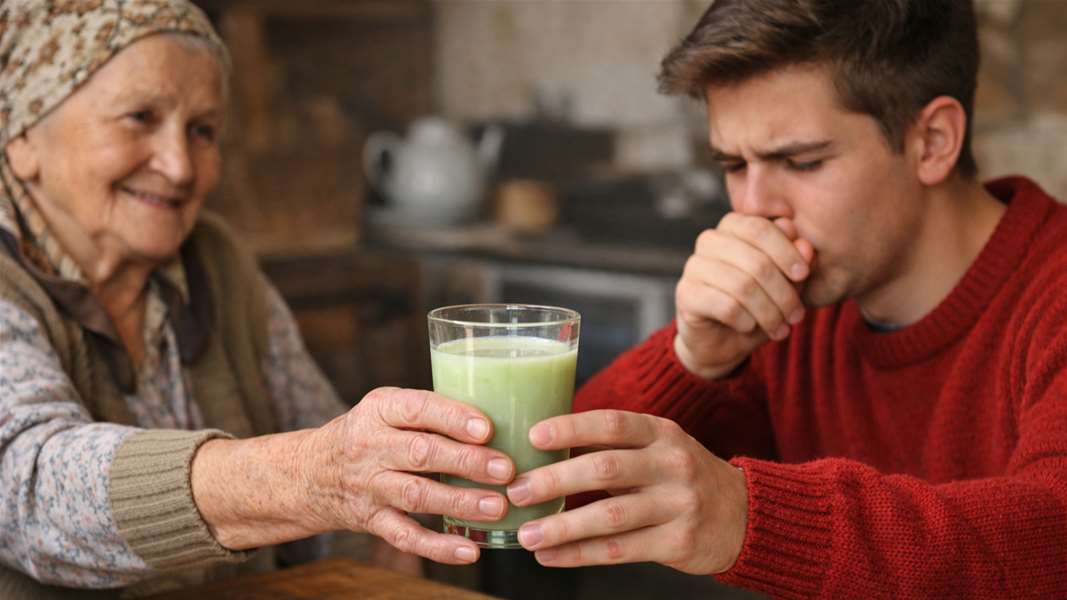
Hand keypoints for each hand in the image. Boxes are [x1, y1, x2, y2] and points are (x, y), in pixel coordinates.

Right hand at [311, 387, 515, 563]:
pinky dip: (438, 547)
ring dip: (460, 503)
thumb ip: (430, 411)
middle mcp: (370, 447)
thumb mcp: (387, 408)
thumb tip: (498, 417)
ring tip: (498, 506)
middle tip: (505, 469)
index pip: (417, 409)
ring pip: (417, 496)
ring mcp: (370, 486)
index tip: (486, 428)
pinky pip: (406, 537)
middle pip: (421, 454)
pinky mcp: (371, 520)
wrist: (309, 473)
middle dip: (466, 461)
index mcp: (379, 409)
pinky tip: (469, 550)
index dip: (452, 418)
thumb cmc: (369, 433)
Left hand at [505, 410, 747, 574]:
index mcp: (661, 433)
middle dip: (555, 480)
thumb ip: (612, 444)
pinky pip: (621, 550)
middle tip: (517, 491)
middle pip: (606, 469)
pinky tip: (551, 556)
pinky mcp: (679, 542)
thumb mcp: (658, 447)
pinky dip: (581, 554)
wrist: (744, 515)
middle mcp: (672, 464)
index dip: (572, 428)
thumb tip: (542, 443)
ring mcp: (678, 505)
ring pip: (610, 516)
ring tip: (527, 535)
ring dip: (562, 527)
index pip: (613, 423)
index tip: (534, 436)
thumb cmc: (682, 476)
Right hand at [675, 214, 814, 378]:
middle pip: (756, 260)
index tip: (804, 275)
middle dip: (783, 292)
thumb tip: (806, 246)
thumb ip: (797, 262)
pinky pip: (727, 306)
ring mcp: (693, 266)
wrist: (721, 341)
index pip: (760, 229)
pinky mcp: (686, 294)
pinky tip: (749, 327)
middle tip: (796, 316)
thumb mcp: (785, 284)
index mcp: (732, 227)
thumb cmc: (756, 306)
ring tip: (779, 328)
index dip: (786, 251)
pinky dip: (746, 321)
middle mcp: (709, 241)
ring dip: (768, 312)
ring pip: (743, 286)